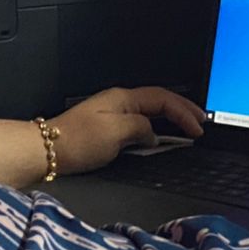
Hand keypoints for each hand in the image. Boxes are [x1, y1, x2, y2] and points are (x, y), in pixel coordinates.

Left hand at [49, 87, 204, 176]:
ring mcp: (113, 115)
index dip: (184, 112)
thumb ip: (141, 129)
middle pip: (159, 101)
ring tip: (187, 129)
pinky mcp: (107, 129)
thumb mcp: (116, 133)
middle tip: (201, 122)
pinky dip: (156, 129)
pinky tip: (159, 139)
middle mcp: (119, 103)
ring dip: (171, 119)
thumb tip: (153, 133)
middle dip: (182, 111)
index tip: (198, 127)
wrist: (47, 150)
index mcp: (123, 98)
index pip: (163, 99)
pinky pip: (140, 124)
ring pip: (150, 112)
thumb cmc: (77, 140)